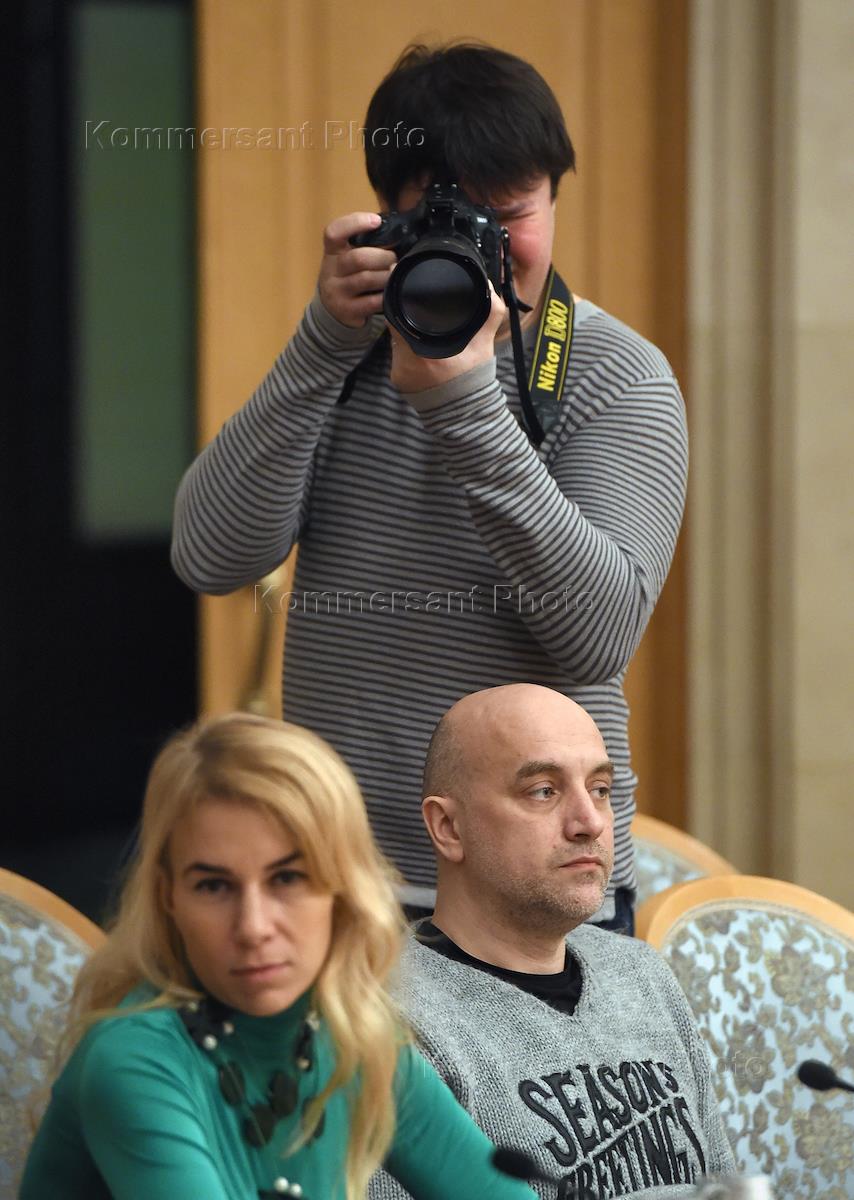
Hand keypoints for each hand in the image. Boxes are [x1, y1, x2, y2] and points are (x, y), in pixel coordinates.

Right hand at [318, 212, 395, 327]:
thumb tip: (395, 233)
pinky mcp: (348, 310)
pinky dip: (386, 295)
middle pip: (358, 258)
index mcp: (332, 252)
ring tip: (393, 273)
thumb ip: (363, 244)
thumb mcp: (346, 256)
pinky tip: (390, 291)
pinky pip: (372, 301)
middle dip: (383, 257)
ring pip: (367, 279)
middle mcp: (331, 271)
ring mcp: (337, 292)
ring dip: (387, 275)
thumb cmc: (347, 276)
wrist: (333, 309)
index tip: (376, 221)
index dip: (355, 223)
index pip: (334, 232)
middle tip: (393, 258)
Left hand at [389, 283, 506, 393]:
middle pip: (396, 328)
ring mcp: (398, 373)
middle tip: (419, 314)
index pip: (398, 317)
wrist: (466, 413)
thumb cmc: (473, 380)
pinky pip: (398, 357)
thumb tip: (488, 288)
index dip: (401, 303)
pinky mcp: (397, 380)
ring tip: (423, 335)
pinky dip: (407, 352)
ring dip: (406, 336)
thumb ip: (489, 315)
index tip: (407, 294)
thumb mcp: (484, 345)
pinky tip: (420, 352)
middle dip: (407, 319)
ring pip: (396, 343)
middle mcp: (405, 363)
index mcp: (424, 354)